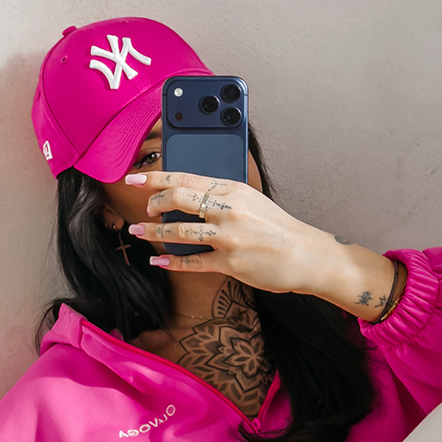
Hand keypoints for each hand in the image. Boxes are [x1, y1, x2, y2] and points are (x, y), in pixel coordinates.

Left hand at [123, 171, 400, 319]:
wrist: (306, 254)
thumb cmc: (278, 228)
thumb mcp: (251, 201)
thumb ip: (222, 197)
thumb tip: (189, 195)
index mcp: (233, 189)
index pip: (186, 178)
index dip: (156, 178)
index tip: (134, 178)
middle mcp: (228, 210)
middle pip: (178, 198)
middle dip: (153, 203)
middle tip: (142, 209)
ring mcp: (228, 237)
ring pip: (180, 231)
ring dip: (154, 232)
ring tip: (138, 231)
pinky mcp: (230, 263)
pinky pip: (192, 262)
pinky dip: (172, 261)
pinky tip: (158, 261)